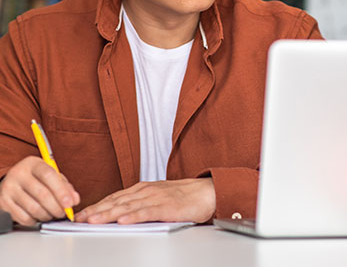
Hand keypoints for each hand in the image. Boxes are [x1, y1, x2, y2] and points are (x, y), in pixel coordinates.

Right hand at [0, 156, 79, 225]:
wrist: (11, 182)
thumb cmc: (35, 179)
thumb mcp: (50, 175)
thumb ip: (64, 186)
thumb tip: (74, 199)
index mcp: (33, 164)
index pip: (48, 175)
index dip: (61, 191)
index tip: (70, 203)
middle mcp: (19, 174)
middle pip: (42, 194)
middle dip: (56, 207)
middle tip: (63, 213)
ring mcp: (9, 189)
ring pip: (33, 208)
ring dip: (47, 215)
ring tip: (52, 214)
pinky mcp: (4, 203)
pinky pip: (23, 217)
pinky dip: (35, 220)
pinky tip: (39, 216)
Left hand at [75, 178, 215, 224]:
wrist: (204, 192)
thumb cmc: (180, 197)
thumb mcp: (155, 198)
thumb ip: (138, 205)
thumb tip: (118, 216)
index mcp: (141, 189)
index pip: (113, 198)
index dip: (96, 206)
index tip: (80, 215)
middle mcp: (145, 191)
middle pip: (116, 202)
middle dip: (96, 211)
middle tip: (79, 219)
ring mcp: (155, 198)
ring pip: (128, 206)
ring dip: (109, 214)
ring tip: (94, 220)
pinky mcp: (167, 207)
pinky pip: (147, 212)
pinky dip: (134, 216)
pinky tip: (123, 221)